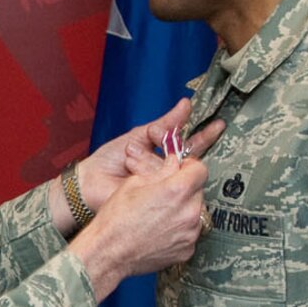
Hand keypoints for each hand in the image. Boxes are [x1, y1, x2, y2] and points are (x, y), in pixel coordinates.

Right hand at [68, 155, 208, 299]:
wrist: (108, 253)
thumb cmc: (116, 219)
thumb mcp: (134, 184)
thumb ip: (161, 171)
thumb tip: (174, 164)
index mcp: (177, 190)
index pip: (200, 170)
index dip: (190, 167)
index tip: (182, 170)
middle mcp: (189, 212)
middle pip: (198, 192)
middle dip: (184, 190)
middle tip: (164, 195)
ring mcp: (190, 234)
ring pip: (194, 213)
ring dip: (183, 210)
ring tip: (159, 215)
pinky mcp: (187, 250)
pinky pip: (189, 233)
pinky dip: (179, 230)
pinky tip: (160, 230)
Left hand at [72, 98, 223, 209]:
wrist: (88, 182)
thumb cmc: (110, 160)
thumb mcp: (138, 136)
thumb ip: (165, 123)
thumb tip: (186, 104)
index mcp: (165, 156)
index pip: (191, 145)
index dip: (205, 136)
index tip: (218, 125)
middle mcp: (168, 172)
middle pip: (185, 160)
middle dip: (172, 149)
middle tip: (156, 144)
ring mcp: (164, 188)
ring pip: (173, 171)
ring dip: (148, 161)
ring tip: (128, 159)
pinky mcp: (156, 202)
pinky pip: (163, 187)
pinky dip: (147, 174)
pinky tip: (133, 169)